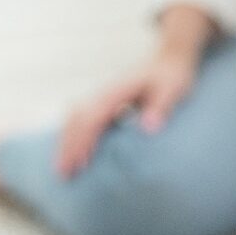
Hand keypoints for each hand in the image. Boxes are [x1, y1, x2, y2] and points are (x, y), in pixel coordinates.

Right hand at [56, 47, 199, 176]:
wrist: (169, 60)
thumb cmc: (171, 77)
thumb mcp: (172, 90)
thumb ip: (161, 107)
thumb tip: (148, 128)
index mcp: (116, 92)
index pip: (92, 118)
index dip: (83, 141)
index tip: (79, 163)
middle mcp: (104, 93)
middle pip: (76, 120)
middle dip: (68, 146)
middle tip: (63, 174)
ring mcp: (101, 97)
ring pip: (74, 118)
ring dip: (66, 141)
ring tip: (63, 168)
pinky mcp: (104, 102)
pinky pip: (81, 118)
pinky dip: (73, 135)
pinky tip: (73, 152)